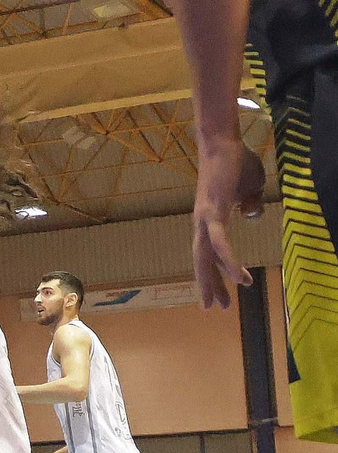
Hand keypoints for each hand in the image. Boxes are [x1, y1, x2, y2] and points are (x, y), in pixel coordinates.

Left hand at [192, 141, 264, 308]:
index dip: (215, 274)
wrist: (224, 143)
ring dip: (214, 282)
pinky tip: (239, 278)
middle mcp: (201, 223)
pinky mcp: (212, 213)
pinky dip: (228, 262)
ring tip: (223, 303)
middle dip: (208, 286)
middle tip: (214, 309)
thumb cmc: (236, 163)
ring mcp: (204, 219)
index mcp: (209, 220)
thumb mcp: (249, 188)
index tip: (220, 294)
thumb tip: (250, 215)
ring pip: (206, 258)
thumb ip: (249, 203)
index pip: (209, 255)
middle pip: (202, 262)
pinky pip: (220, 244)